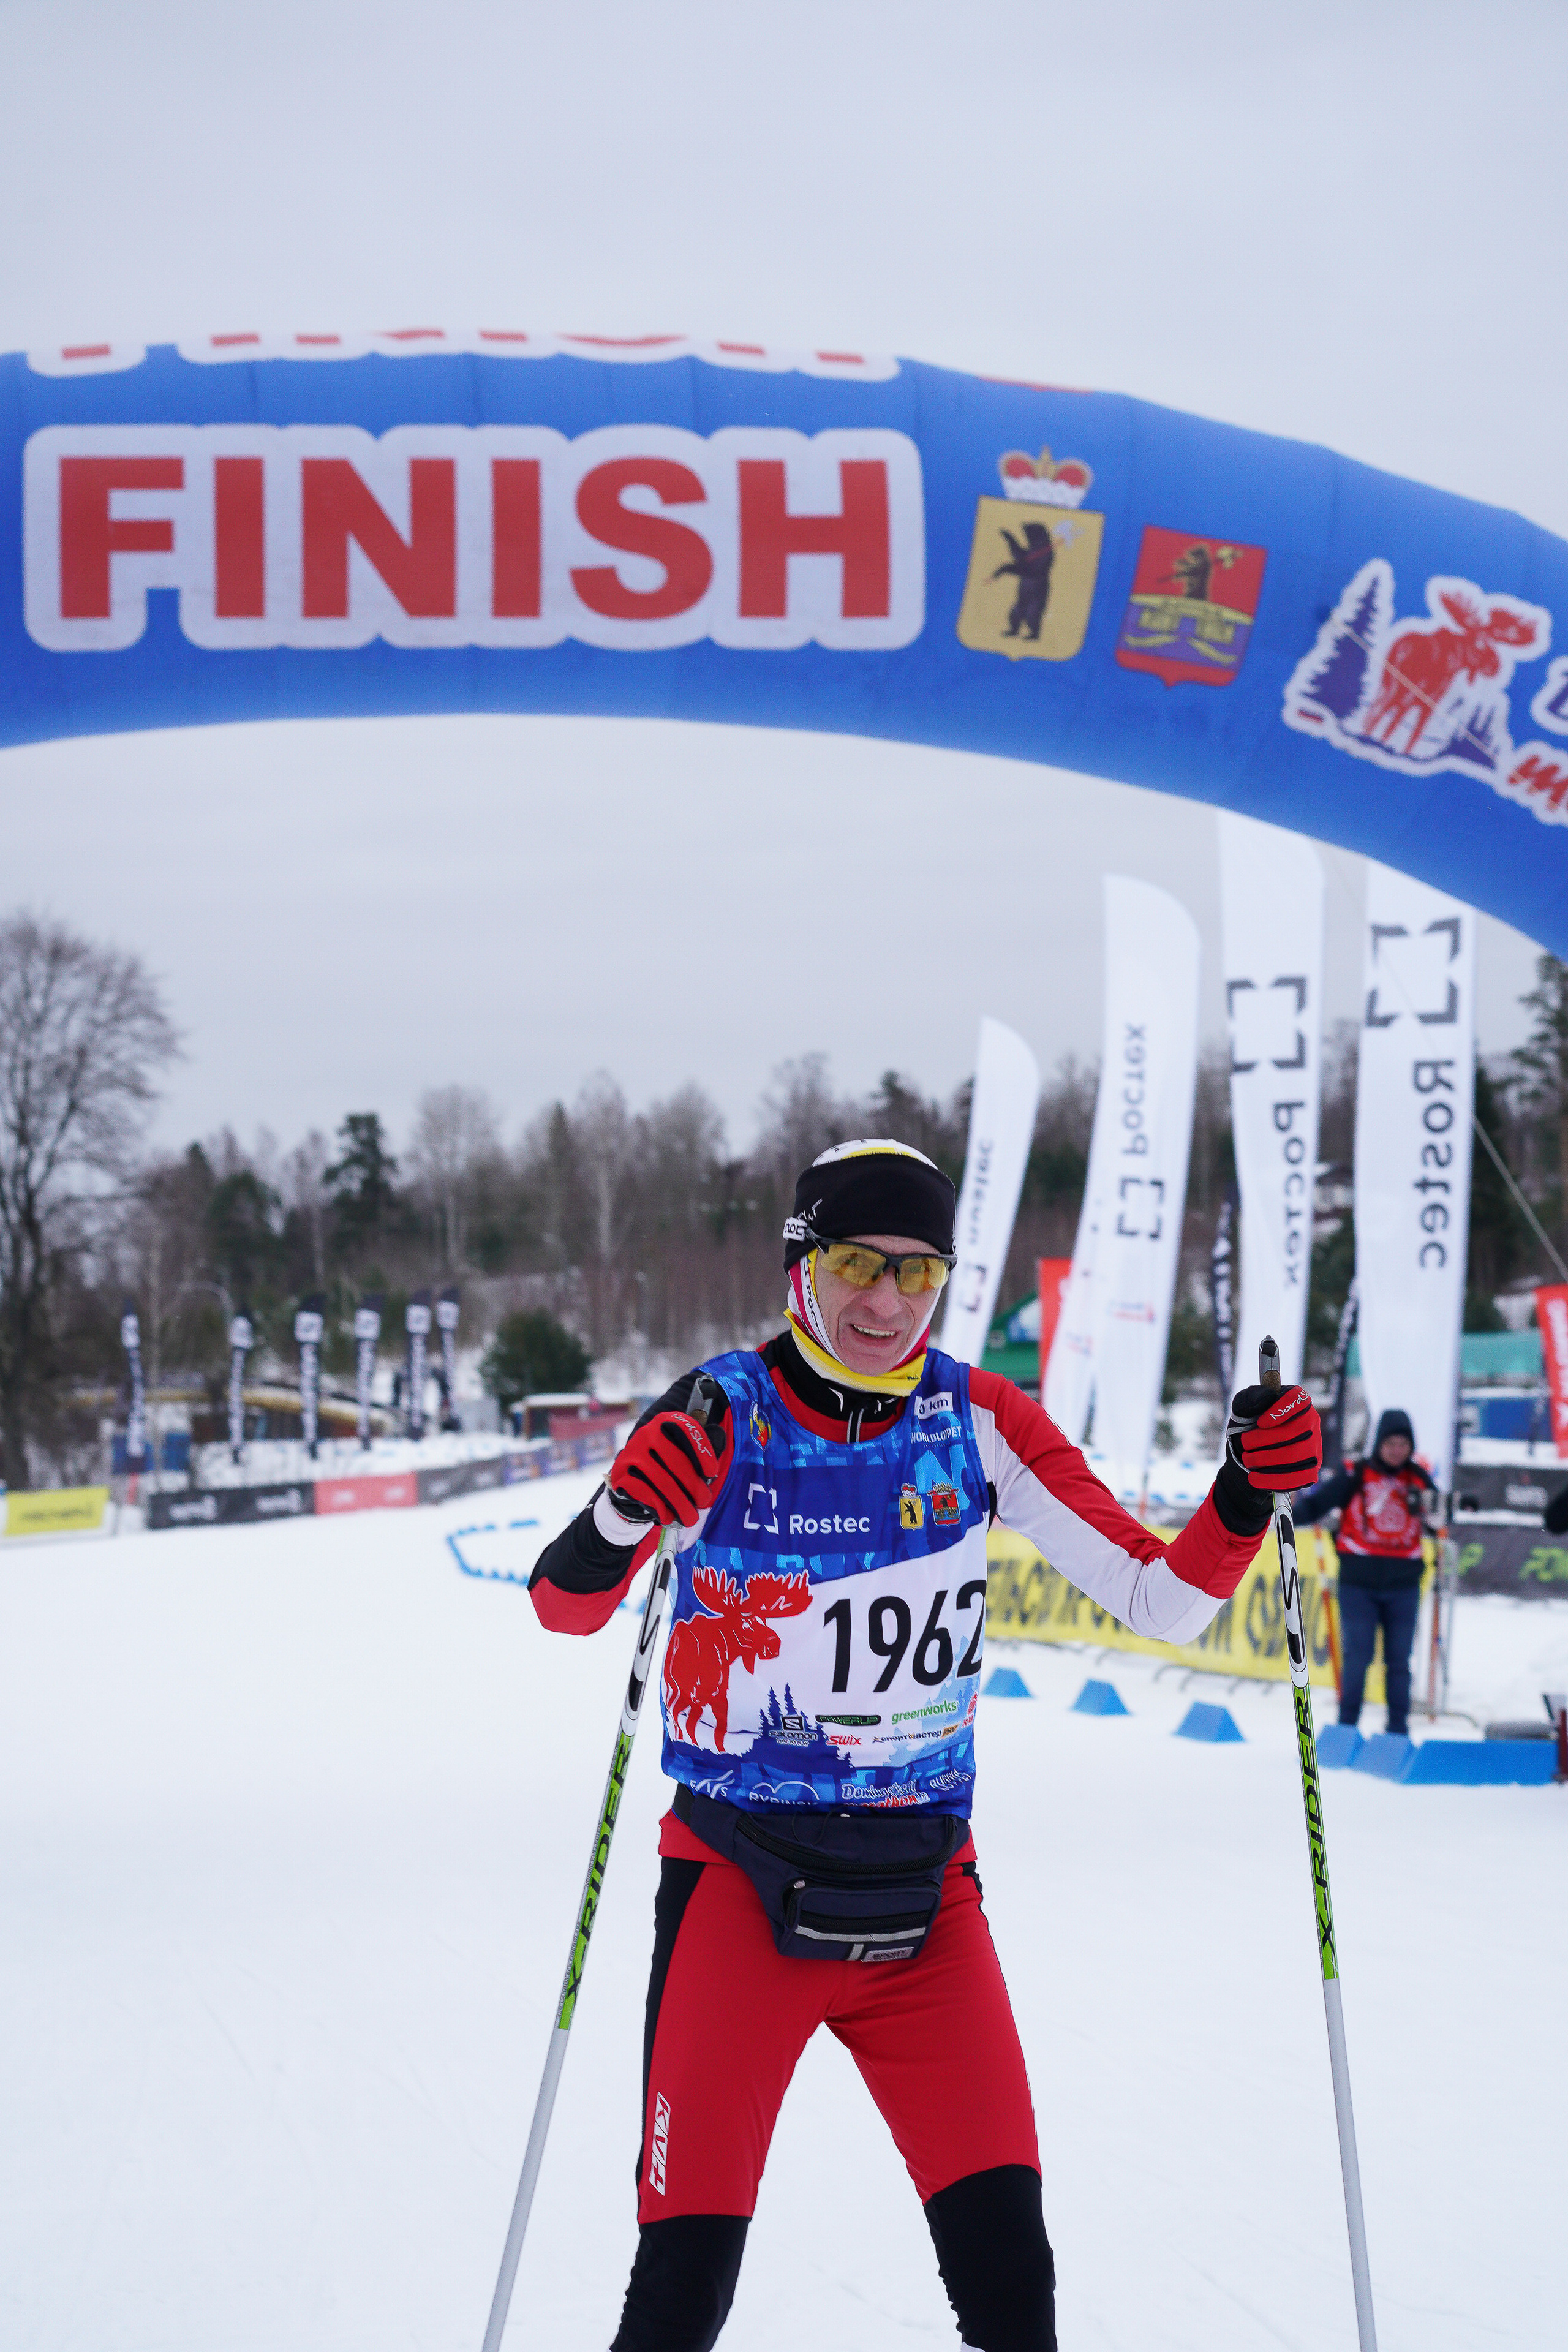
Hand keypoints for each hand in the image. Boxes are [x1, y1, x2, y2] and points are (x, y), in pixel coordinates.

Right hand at [607, 1411, 723, 1526]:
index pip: (687, 1430)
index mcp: (665, 1422)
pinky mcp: (620, 1474)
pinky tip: (668, 1516)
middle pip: (676, 1461)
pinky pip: (644, 1492)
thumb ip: (700, 1447)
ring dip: (680, 1503)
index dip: (702, 1451)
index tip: (713, 1473)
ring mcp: (632, 1453)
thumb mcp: (683, 1451)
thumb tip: (718, 1444)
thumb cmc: (667, 1466)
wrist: (631, 1480)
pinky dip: (660, 1507)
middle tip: (704, 1501)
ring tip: (691, 1517)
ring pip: (662, 1481)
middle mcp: (646, 1433)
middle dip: (694, 1486)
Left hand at [1226, 1383, 1321, 1491]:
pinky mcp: (1312, 1470)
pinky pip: (1300, 1478)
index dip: (1281, 1411)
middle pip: (1297, 1431)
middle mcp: (1311, 1423)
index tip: (1260, 1423)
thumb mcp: (1242, 1410)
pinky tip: (1255, 1478)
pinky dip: (1274, 1480)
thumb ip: (1250, 1398)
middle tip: (1245, 1444)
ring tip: (1248, 1460)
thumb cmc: (1248, 1428)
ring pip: (1297, 1455)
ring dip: (1267, 1460)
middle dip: (1266, 1439)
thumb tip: (1268, 1395)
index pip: (1299, 1400)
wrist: (1247, 1457)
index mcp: (1296, 1403)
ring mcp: (1314, 1448)